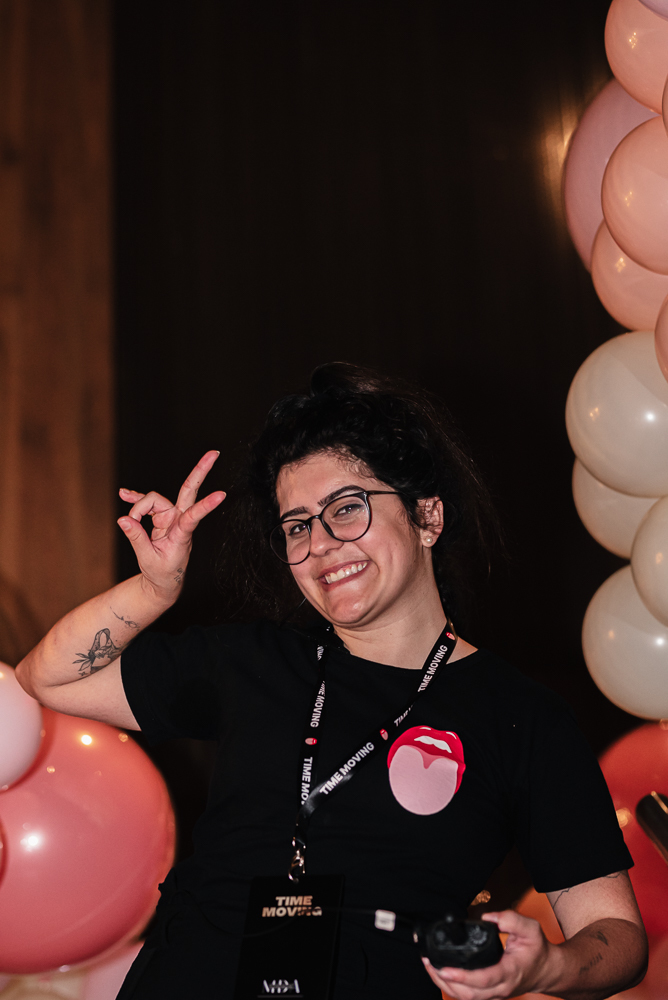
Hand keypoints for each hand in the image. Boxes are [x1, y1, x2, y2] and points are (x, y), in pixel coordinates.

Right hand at [117, 451, 225, 599]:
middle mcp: (179, 520)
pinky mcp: (161, 517)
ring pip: (153, 500)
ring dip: (138, 508)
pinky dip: (135, 499)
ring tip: (128, 521)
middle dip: (201, 471)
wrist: (164, 581)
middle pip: (189, 490)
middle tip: (215, 453)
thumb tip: (123, 519)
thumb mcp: (148, 559)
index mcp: (182, 534)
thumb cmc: (161, 573)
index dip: (206, 505)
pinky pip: (146, 504)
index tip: (222, 495)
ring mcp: (171, 517)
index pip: (194, 516)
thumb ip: (136, 538)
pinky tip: (125, 494)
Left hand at [423, 910, 555, 999]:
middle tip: (429, 964)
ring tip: (430, 966)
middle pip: (468, 994)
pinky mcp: (489, 993)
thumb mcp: (530, 929)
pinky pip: (468, 995)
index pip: (482, 980)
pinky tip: (441, 973)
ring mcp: (494, 993)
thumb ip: (510, 919)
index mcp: (509, 973)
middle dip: (444, 981)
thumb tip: (488, 917)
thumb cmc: (537, 950)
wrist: (546, 971)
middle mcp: (500, 988)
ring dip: (445, 985)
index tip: (443, 968)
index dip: (461, 976)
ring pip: (465, 998)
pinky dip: (452, 986)